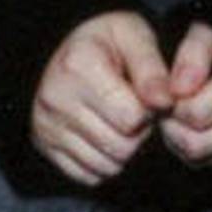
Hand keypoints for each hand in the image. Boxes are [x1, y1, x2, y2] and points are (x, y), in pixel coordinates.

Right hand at [31, 11, 172, 186]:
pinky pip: (88, 176)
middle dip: (140, 132)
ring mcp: (47, 128)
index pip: (131, 117)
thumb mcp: (134, 35)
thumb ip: (152, 69)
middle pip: (120, 146)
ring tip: (124, 119)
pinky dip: (105, 162)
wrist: (68, 46)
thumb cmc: (109, 39)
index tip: (151, 94)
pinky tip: (107, 133)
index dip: (152, 110)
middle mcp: (57, 100)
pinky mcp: (45, 147)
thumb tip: (166, 103)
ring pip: (106, 166)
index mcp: (79, 66)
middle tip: (140, 109)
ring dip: (126, 149)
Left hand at [160, 22, 211, 167]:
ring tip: (175, 107)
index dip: (172, 101)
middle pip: (196, 144)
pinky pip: (203, 159)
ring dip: (177, 136)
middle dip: (172, 124)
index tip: (167, 82)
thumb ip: (196, 52)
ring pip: (198, 156)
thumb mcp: (210, 31)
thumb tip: (178, 89)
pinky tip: (185, 117)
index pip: (196, 113)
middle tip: (168, 99)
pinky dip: (186, 143)